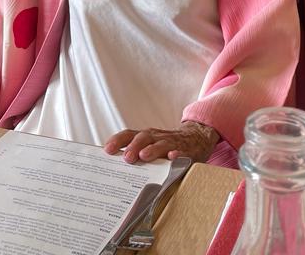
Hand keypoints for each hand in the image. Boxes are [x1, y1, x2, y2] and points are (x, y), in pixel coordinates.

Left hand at [104, 121, 218, 163]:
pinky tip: (172, 157)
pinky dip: (177, 154)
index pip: (128, 135)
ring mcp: (171, 142)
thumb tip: (112, 170)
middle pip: (143, 138)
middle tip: (127, 158)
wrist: (196, 138)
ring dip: (152, 149)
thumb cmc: (166, 147)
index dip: (118, 141)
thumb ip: (135, 155)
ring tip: (144, 156)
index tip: (107, 150)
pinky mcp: (186, 150)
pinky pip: (181, 151)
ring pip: (160, 144)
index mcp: (145, 137)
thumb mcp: (150, 147)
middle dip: (134, 147)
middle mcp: (156, 137)